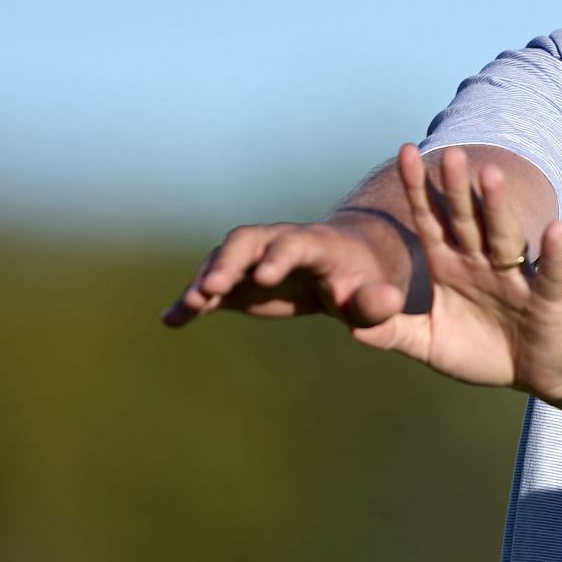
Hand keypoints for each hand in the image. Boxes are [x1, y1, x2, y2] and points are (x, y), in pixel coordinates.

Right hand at [160, 218, 401, 327]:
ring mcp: (255, 258)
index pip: (295, 243)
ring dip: (204, 278)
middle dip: (229, 260)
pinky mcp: (239, 280)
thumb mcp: (376, 294)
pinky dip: (191, 302)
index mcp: (317, 244)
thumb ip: (377, 302)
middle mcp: (279, 242)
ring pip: (223, 258)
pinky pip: (211, 287)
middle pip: (248, 241)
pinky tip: (171, 321)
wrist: (346, 268)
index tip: (264, 277)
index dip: (279, 257)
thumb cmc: (365, 282)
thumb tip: (389, 301)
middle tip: (211, 286)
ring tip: (189, 304)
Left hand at [347, 145, 561, 399]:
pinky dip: (554, 252)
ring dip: (497, 208)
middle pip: (466, 220)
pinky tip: (554, 227)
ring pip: (503, 237)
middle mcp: (481, 263)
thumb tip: (350, 328)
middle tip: (448, 152)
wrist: (533, 372)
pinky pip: (549, 274)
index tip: (405, 151)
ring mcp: (515, 278)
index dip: (418, 189)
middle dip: (456, 189)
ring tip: (490, 175)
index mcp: (451, 266)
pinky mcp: (546, 300)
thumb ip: (393, 332)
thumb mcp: (429, 343)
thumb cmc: (481, 352)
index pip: (431, 221)